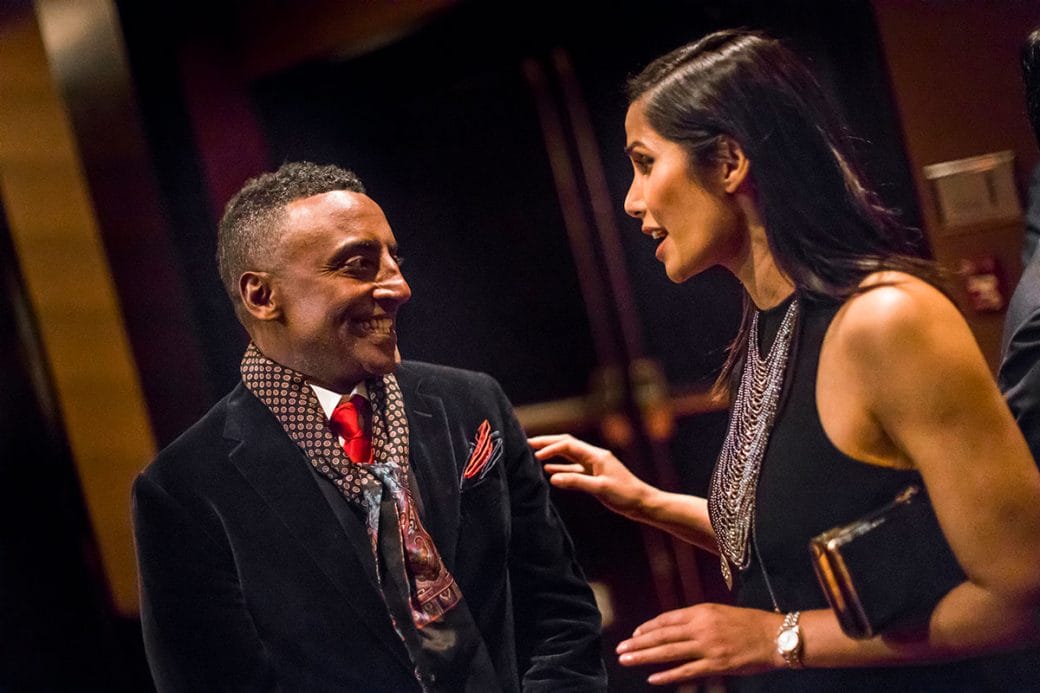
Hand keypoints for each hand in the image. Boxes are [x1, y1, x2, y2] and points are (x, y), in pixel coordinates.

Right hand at [528, 434, 654, 520]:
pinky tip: (549, 469)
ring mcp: (594, 465)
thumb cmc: (625, 495)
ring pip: (568, 455)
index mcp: (596, 455)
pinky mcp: (594, 475)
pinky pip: (573, 467)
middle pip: (567, 444)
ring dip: (552, 453)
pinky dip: (560, 466)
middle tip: (527, 443)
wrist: (642, 503)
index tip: (536, 455)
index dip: (551, 448)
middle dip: (548, 442)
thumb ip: (576, 482)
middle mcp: (594, 457)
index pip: (569, 445)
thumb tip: (552, 477)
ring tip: (533, 452)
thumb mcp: (600, 489)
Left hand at [615, 603, 783, 684]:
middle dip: (638, 643)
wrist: (775, 636)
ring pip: (669, 653)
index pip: (667, 619)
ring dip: (645, 657)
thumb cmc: (750, 623)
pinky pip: (687, 672)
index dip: (648, 627)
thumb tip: (675, 627)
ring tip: (627, 660)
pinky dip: (668, 675)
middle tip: (620, 649)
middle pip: (662, 636)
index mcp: (701, 611)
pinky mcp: (716, 665)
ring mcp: (708, 647)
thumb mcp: (720, 612)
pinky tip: (653, 678)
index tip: (634, 634)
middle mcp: (701, 627)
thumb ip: (697, 618)